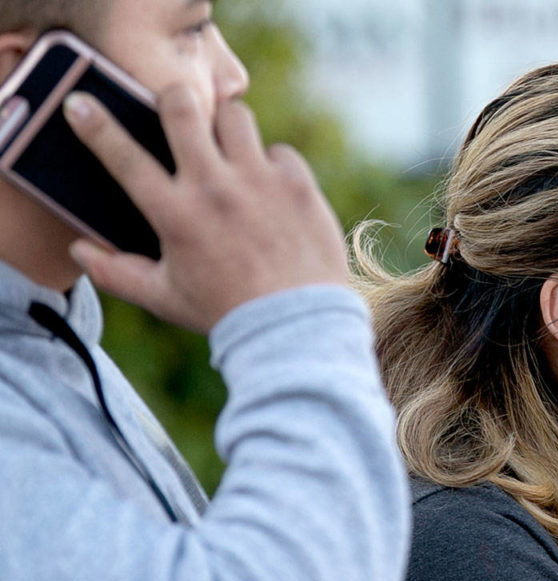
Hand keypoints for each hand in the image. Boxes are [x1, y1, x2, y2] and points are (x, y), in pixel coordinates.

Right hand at [62, 85, 348, 333]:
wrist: (295, 326)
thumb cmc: (226, 313)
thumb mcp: (164, 298)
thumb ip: (116, 274)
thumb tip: (80, 250)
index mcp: (175, 214)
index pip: (124, 156)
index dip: (96, 125)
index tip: (79, 104)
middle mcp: (214, 187)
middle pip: (182, 108)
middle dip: (172, 98)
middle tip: (175, 109)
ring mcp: (259, 181)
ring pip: (235, 116)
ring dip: (226, 126)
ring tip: (228, 149)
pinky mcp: (298, 184)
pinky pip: (280, 151)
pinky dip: (272, 164)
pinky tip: (271, 188)